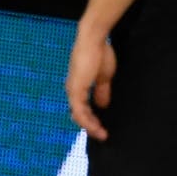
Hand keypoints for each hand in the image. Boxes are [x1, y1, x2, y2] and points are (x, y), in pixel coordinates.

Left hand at [65, 27, 115, 141]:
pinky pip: (79, 110)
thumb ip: (101, 91)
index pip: (81, 108)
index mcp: (78, 86)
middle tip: (102, 135)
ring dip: (90, 126)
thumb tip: (102, 105)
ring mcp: (73, 89)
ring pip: (78, 115)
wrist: (94, 40)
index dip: (90, 119)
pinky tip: (96, 127)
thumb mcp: (103, 77)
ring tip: (101, 134)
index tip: (102, 127)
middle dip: (90, 126)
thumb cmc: (99, 53)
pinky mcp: (75, 89)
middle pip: (78, 114)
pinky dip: (87, 120)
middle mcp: (73, 89)